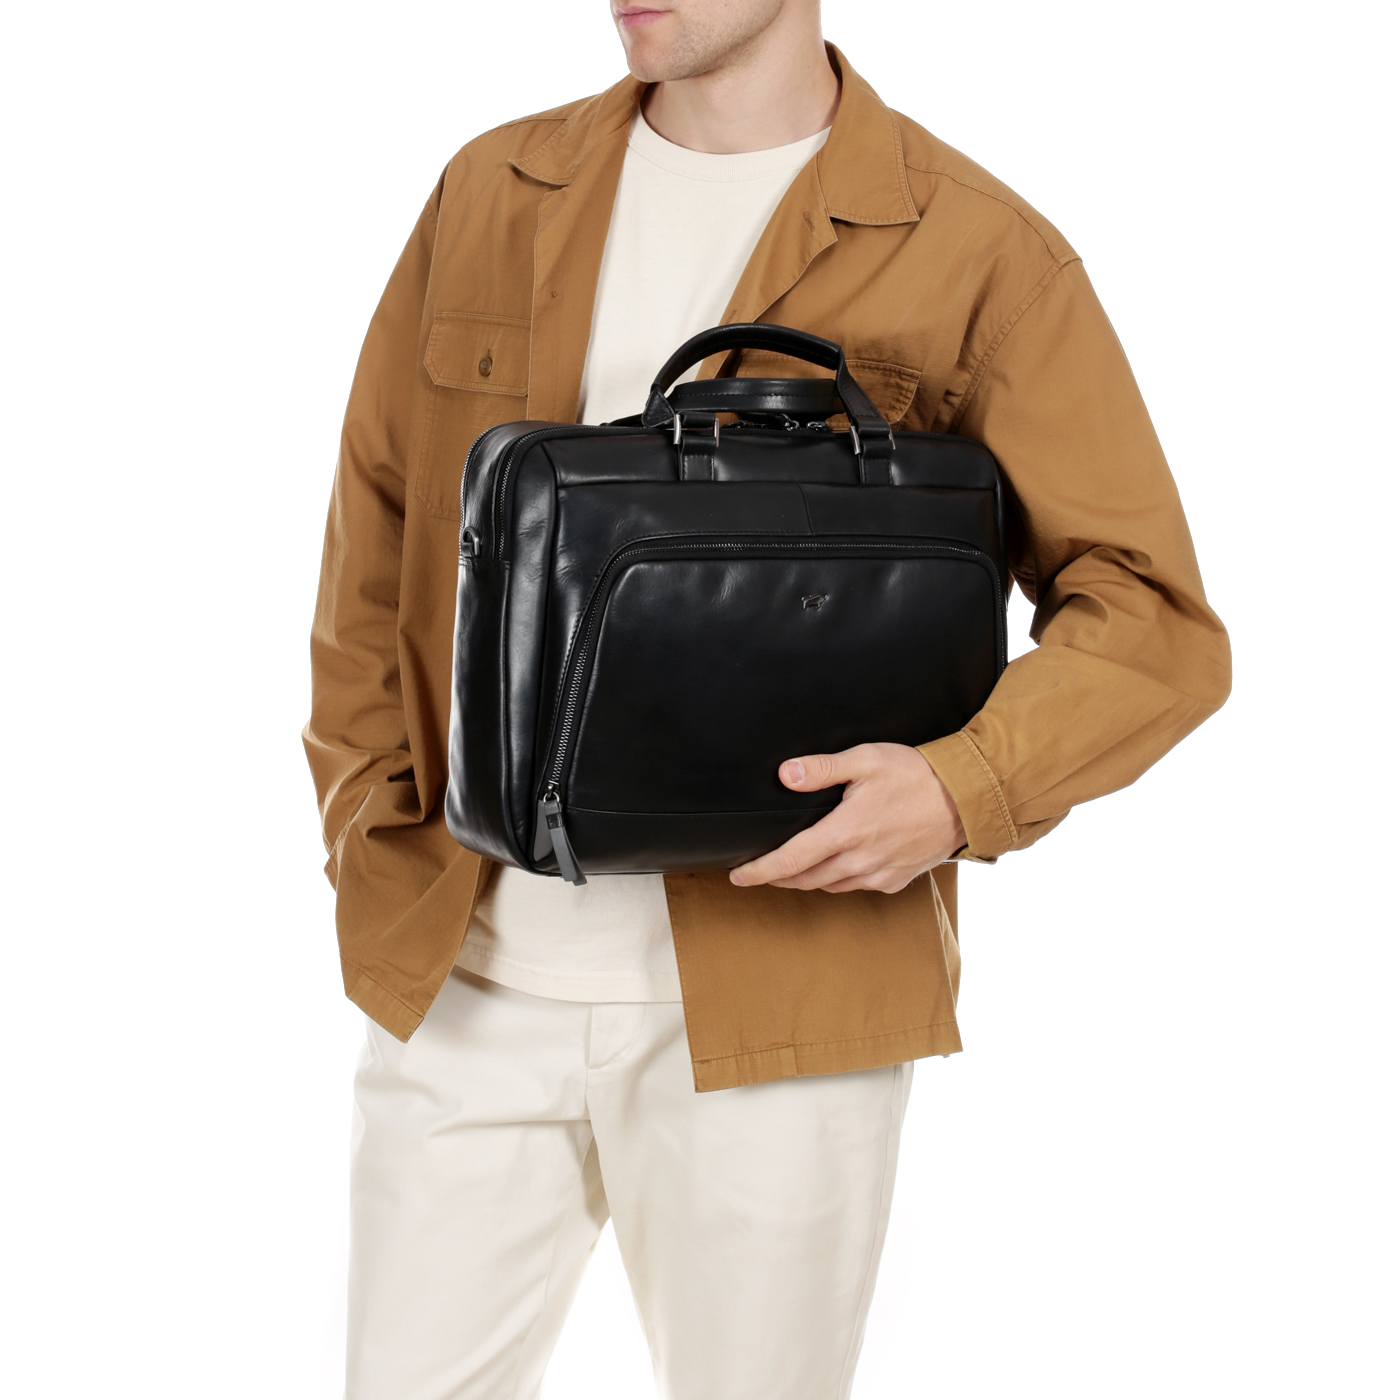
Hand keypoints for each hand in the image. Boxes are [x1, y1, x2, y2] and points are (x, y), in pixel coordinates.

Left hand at [730, 742, 966, 893]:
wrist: (967, 799)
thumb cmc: (917, 775)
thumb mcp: (865, 760)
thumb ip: (822, 768)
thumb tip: (786, 774)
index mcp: (845, 833)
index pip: (789, 860)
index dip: (759, 870)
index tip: (738, 876)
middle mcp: (859, 861)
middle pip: (804, 880)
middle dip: (778, 877)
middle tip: (760, 871)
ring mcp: (879, 874)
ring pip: (830, 886)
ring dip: (807, 881)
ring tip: (793, 869)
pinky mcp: (897, 880)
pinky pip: (858, 887)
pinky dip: (840, 881)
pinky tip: (838, 868)